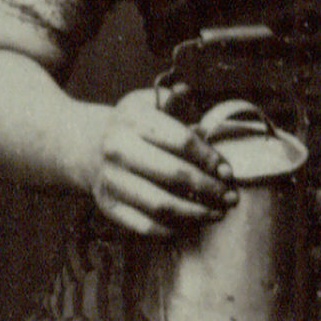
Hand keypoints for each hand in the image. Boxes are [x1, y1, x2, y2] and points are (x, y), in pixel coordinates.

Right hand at [84, 86, 236, 237]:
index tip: (226, 171)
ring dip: (196, 213)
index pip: (182, 141)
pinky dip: (172, 230)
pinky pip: (145, 226)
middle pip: (175, 174)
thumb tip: (186, 91)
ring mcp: (111, 180)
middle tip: (230, 197)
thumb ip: (172, 100)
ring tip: (217, 214)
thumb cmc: (133, 127)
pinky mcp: (108, 206)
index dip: (210, 158)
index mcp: (132, 120)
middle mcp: (117, 149)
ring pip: (162, 205)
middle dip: (210, 188)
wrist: (90, 148)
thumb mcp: (148, 104)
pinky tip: (191, 224)